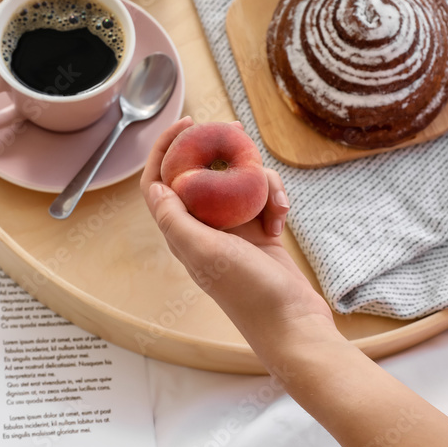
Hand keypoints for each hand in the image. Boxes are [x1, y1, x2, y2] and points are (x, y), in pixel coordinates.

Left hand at [140, 116, 341, 359]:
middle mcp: (203, 229)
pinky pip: (264, 200)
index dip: (164, 150)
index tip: (186, 123)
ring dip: (258, 180)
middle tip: (233, 127)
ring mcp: (233, 231)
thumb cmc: (247, 291)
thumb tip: (154, 186)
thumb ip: (175, 219)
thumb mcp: (204, 251)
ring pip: (238, 183)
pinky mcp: (261, 234)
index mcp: (181, 232)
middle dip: (216, 149)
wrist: (293, 323)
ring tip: (274, 196)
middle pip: (201, 175)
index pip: (159, 183)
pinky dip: (274, 200)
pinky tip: (283, 215)